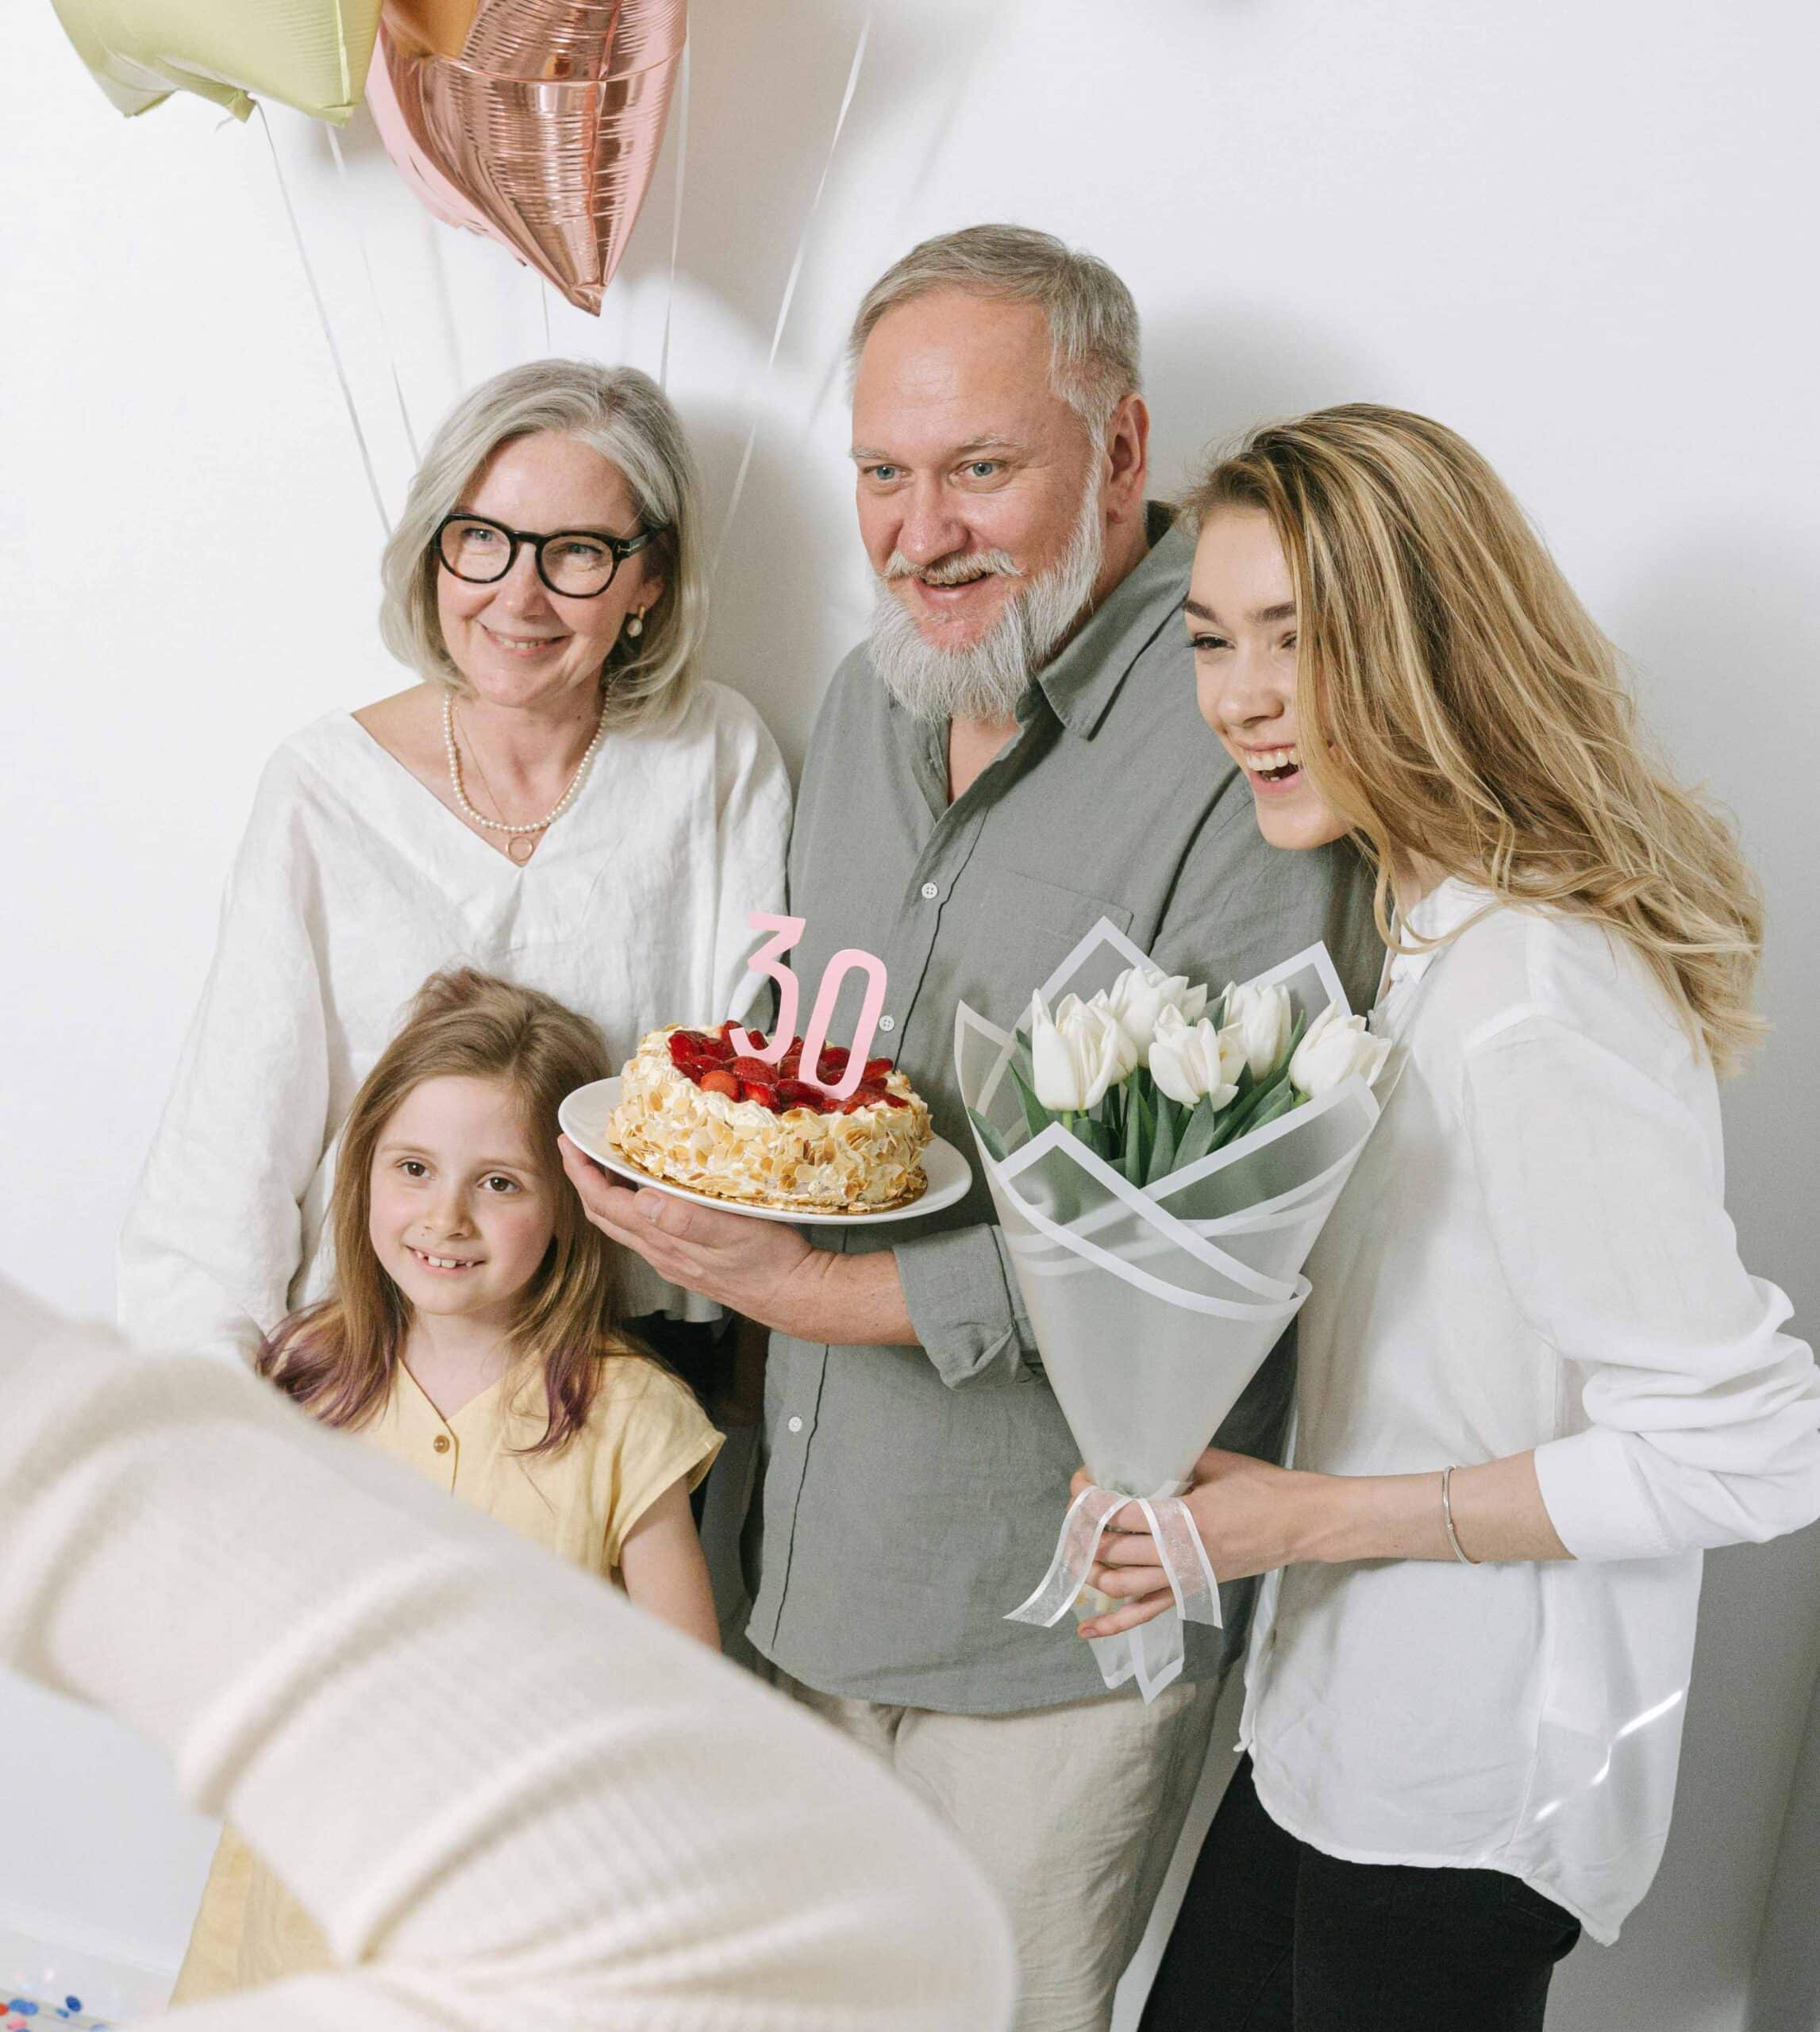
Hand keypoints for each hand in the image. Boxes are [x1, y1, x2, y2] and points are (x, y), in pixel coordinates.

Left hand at [559, 1135, 815, 1327]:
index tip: (568, 1143)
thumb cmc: (769, 1259)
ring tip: (604, 1163)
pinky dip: (629, 1208)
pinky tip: (643, 1192)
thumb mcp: (734, 1231)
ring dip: (604, 1194)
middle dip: (583, 1181)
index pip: (606, 1204)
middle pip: (603, 1216)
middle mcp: (660, 1252)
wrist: (791, 1294)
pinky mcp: (685, 1261)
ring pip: (621, 1225)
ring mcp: (671, 1259)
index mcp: (664, 1240)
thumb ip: (687, 1219)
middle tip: (577, 1147)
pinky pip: (642, 1231)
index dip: (582, 1174)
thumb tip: (642, 1201)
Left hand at [1071, 1448, 1326, 1639]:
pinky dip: (1114, 1623)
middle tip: (1075, 1509)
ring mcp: (1185, 1577)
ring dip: (1090, 1570)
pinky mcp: (1191, 1591)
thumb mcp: (1216, 1464)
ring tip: (1076, 1549)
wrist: (1302, 1523)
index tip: (1079, 1481)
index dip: (1088, 1497)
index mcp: (1183, 1518)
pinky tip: (1087, 1628)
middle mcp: (1179, 1554)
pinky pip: (1147, 1613)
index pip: (1118, 1511)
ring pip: (1120, 1585)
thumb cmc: (1263, 1489)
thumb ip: (1174, 1462)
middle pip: (1111, 1549)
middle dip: (1082, 1530)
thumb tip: (1137, 1454)